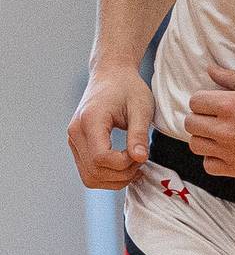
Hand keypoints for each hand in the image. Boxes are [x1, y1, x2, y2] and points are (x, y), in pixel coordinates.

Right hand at [67, 65, 153, 189]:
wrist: (111, 74)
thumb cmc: (128, 87)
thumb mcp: (141, 107)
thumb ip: (139, 133)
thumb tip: (141, 159)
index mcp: (90, 120)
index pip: (101, 158)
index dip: (124, 164)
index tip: (142, 154)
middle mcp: (75, 132)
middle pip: (94, 171)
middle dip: (122, 174)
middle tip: (142, 161)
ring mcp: (73, 140)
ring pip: (89, 177)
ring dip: (114, 179)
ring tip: (135, 165)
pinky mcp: (77, 145)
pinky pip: (89, 171)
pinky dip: (107, 175)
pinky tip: (126, 167)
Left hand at [184, 66, 234, 181]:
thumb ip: (232, 78)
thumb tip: (210, 70)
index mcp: (231, 105)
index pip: (195, 101)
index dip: (203, 99)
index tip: (213, 102)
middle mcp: (225, 129)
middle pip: (190, 123)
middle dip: (199, 117)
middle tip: (214, 116)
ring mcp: (228, 152)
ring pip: (195, 144)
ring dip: (203, 137)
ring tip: (218, 133)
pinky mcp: (234, 170)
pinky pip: (208, 165)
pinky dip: (212, 158)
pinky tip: (226, 150)